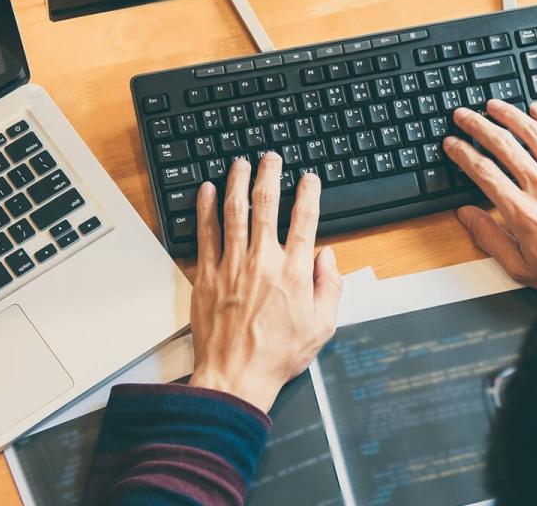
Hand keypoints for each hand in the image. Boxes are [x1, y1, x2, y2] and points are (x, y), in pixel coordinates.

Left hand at [188, 154, 342, 412]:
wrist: (235, 377)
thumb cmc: (276, 356)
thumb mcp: (322, 326)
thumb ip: (330, 287)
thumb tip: (327, 257)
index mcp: (294, 273)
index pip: (305, 220)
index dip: (308, 193)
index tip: (309, 179)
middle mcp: (263, 262)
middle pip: (267, 205)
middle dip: (270, 175)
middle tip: (270, 158)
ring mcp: (232, 267)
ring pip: (235, 212)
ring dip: (238, 182)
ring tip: (240, 163)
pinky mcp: (207, 276)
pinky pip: (206, 234)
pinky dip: (206, 209)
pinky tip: (208, 192)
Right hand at [443, 100, 536, 292]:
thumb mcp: (520, 268)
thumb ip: (490, 239)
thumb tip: (467, 216)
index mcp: (522, 212)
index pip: (483, 172)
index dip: (463, 153)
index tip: (452, 144)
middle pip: (504, 146)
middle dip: (479, 126)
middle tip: (464, 115)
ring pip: (534, 135)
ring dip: (510, 116)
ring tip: (494, 105)